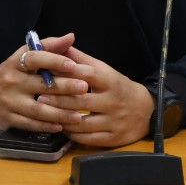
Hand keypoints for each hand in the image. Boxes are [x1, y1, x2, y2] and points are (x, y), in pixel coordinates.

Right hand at [0, 33, 90, 132]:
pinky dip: (47, 126)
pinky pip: (30, 124)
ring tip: (79, 115)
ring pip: (37, 109)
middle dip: (64, 87)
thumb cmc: (12, 73)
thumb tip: (71, 36)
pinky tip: (62, 126)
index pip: (34, 58)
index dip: (53, 60)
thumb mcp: (24, 57)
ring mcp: (9, 101)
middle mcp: (11, 81)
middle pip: (39, 85)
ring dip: (59, 113)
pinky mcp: (8, 119)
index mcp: (15, 63)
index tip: (72, 64)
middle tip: (84, 88)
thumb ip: (48, 47)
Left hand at [35, 43, 152, 147]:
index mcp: (110, 81)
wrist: (145, 111)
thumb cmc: (117, 87)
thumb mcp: (104, 70)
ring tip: (46, 114)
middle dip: (59, 100)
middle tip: (40, 98)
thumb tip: (61, 45)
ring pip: (83, 123)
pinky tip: (61, 128)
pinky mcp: (113, 138)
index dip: (68, 73)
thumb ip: (82, 60)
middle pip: (82, 101)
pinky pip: (89, 139)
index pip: (88, 75)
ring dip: (63, 119)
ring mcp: (113, 121)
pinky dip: (73, 134)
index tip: (49, 73)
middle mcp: (113, 101)